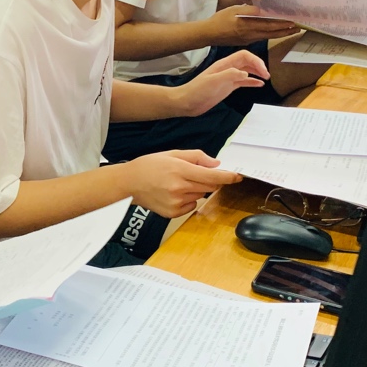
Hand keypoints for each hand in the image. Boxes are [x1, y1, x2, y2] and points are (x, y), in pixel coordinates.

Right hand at [123, 149, 242, 217]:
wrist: (128, 183)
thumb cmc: (149, 166)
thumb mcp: (172, 154)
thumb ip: (197, 157)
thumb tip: (216, 164)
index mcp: (180, 170)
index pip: (212, 176)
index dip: (228, 177)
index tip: (237, 176)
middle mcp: (179, 188)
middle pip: (209, 187)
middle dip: (209, 180)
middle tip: (194, 174)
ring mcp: (176, 202)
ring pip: (200, 196)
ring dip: (196, 189)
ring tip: (177, 183)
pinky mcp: (172, 213)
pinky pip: (191, 206)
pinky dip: (188, 200)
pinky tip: (173, 193)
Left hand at [175, 51, 268, 115]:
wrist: (186, 102)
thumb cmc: (197, 91)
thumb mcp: (213, 82)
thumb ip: (229, 75)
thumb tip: (246, 73)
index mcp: (224, 64)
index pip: (244, 56)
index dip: (256, 61)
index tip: (263, 71)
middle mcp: (227, 69)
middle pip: (247, 62)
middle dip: (258, 66)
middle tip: (267, 75)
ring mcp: (227, 78)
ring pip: (246, 71)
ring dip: (257, 73)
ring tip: (266, 78)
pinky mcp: (227, 87)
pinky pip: (243, 81)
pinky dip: (252, 82)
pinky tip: (259, 84)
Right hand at [204, 5, 298, 45]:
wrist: (208, 34)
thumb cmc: (219, 20)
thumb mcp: (233, 10)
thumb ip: (248, 10)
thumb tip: (263, 8)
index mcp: (248, 27)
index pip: (270, 26)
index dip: (283, 24)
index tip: (294, 21)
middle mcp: (251, 35)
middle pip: (272, 33)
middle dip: (286, 30)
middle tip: (299, 27)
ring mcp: (249, 40)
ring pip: (268, 36)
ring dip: (281, 33)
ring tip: (292, 30)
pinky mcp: (246, 41)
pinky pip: (262, 37)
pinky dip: (271, 34)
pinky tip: (275, 31)